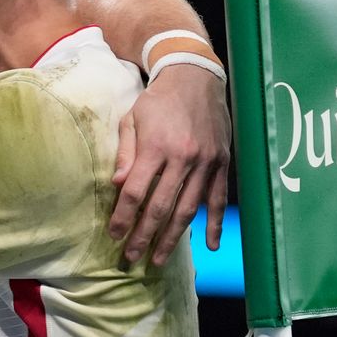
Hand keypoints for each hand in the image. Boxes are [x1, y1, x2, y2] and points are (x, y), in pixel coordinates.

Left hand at [109, 63, 231, 264]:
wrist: (196, 77)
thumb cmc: (158, 100)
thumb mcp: (132, 119)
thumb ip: (126, 153)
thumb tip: (119, 186)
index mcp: (156, 147)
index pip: (136, 192)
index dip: (124, 216)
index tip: (115, 235)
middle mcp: (183, 157)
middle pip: (161, 207)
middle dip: (145, 236)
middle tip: (133, 259)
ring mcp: (206, 163)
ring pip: (188, 209)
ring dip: (174, 238)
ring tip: (160, 259)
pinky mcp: (222, 164)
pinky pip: (218, 200)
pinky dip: (214, 224)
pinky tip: (209, 245)